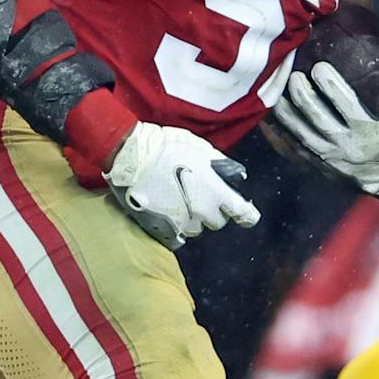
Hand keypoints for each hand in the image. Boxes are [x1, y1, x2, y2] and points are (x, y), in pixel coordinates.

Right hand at [104, 121, 260, 248]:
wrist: (130, 156)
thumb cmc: (165, 147)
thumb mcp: (200, 148)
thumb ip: (220, 164)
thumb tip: (234, 174)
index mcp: (215, 192)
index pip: (242, 213)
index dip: (247, 215)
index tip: (248, 216)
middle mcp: (201, 211)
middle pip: (217, 222)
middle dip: (213, 211)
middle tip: (200, 194)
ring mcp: (181, 222)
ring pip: (197, 228)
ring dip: (193, 217)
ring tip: (179, 198)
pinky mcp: (161, 228)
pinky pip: (176, 232)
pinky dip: (175, 223)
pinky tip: (166, 206)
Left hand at [271, 65, 378, 199]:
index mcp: (370, 133)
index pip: (346, 106)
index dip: (331, 86)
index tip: (319, 66)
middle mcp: (347, 148)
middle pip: (318, 120)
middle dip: (303, 96)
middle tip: (293, 76)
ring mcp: (330, 160)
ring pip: (301, 135)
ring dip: (286, 114)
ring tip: (274, 92)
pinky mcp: (318, 167)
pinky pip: (293, 151)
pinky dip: (278, 137)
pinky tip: (265, 122)